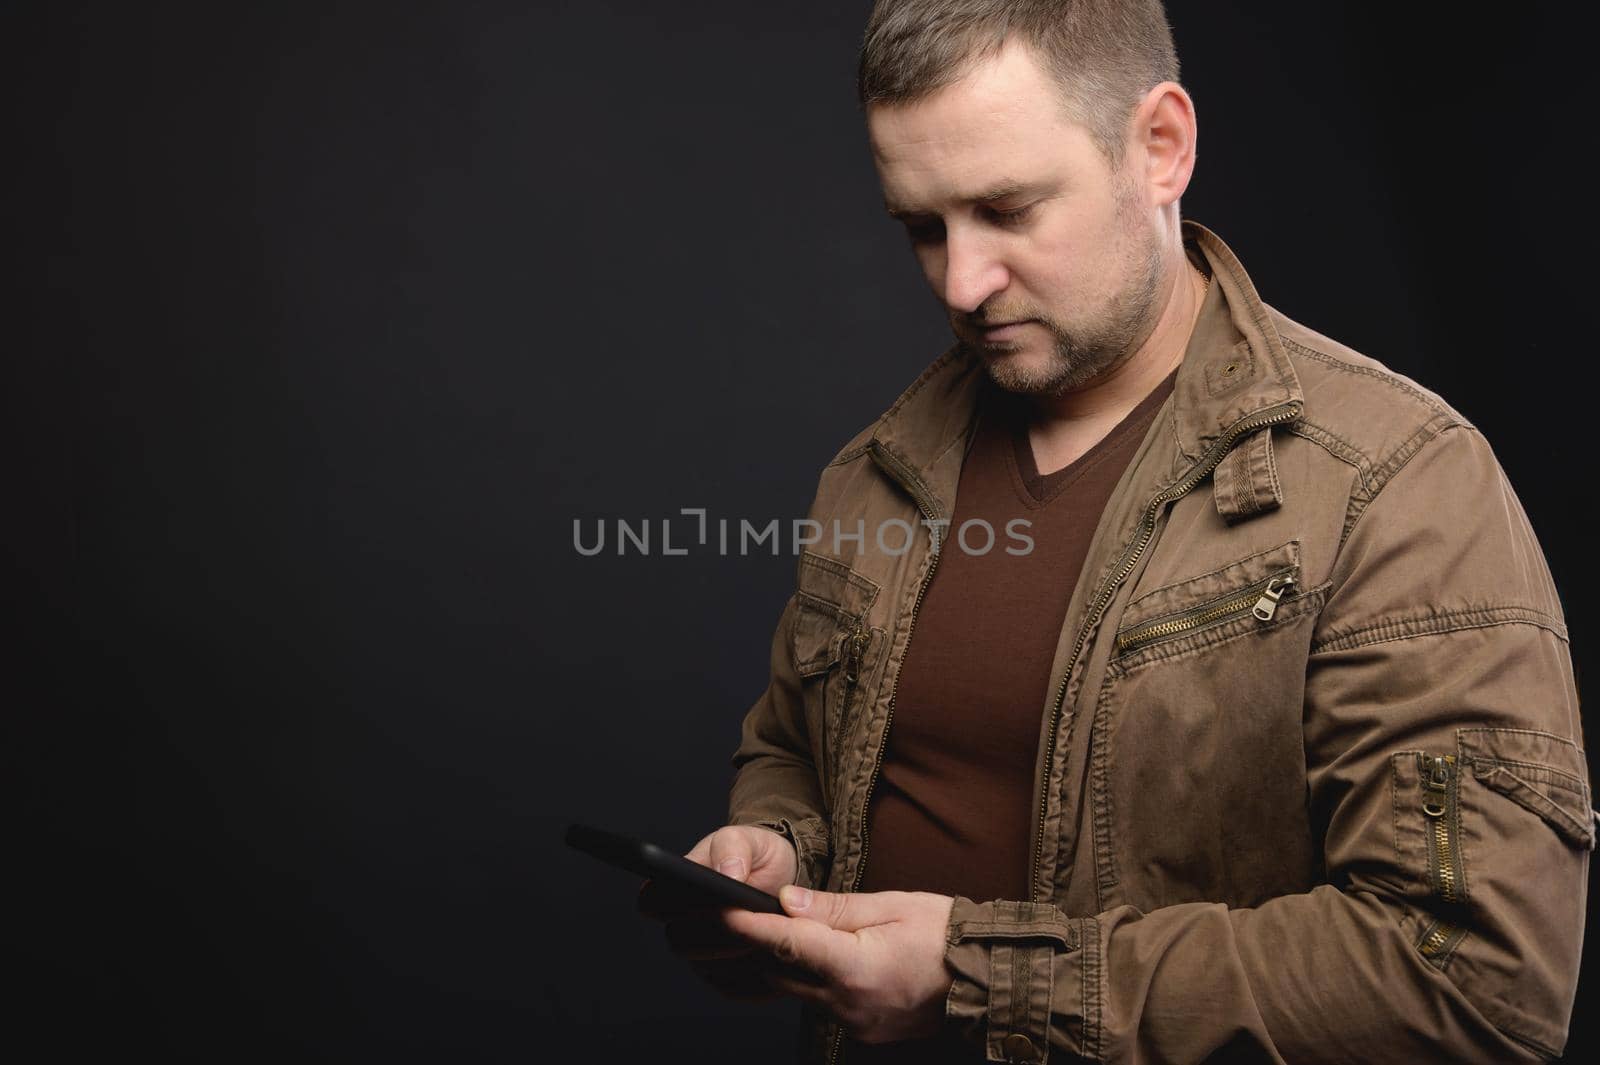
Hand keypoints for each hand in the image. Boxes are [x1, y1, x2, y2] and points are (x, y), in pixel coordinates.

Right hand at [636, 824, 799, 1000]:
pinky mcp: (727, 976)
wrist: (789, 880)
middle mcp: (683, 923)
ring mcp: (703, 952)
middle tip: (744, 919)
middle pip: (678, 941)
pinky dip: (751, 975)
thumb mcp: (748, 839)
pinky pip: (731, 986)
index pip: (651, 902)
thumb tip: (727, 873)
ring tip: (762, 934)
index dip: (669, 903)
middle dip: (711, 931)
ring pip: (703, 966)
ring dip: (732, 953)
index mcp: (675, 886)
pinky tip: (771, 955)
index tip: (705, 899)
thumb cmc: (757, 856)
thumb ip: (733, 849)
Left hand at [722, 885, 955, 1044]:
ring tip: (811, 933)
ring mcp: (856, 1023)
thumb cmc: (944, 933)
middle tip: (763, 915)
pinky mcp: (863, 1032)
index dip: (750, 927)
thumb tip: (786, 902)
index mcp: (856, 968)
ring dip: (797, 964)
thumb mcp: (889, 905)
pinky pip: (825, 1004)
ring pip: (802, 991)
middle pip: (785, 973)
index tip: (723, 913)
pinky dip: (820, 981)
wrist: (985, 977)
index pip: (788, 944)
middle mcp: (849, 1004)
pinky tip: (836, 958)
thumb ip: (833, 907)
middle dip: (769, 945)